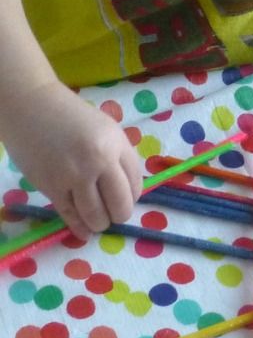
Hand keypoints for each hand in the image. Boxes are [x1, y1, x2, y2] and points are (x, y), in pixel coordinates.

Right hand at [2, 81, 142, 239]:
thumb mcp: (106, 129)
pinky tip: (84, 232)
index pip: (136, 184)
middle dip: (120, 215)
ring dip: (100, 224)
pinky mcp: (51, 186)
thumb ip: (119, 157)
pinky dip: (80, 228)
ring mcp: (74, 175)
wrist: (31, 106)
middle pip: (120, 204)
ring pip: (96, 215)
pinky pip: (70, 215)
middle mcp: (98, 161)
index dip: (133, 197)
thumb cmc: (71, 117)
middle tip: (114, 216)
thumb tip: (129, 192)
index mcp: (116, 145)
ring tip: (99, 222)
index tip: (126, 200)